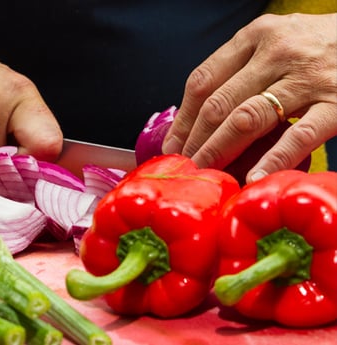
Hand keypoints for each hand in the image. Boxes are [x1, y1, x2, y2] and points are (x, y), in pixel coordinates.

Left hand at [162, 13, 336, 182]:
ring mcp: (307, 79)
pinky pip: (298, 135)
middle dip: (195, 140)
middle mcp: (277, 53)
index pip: (203, 80)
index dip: (183, 117)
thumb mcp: (278, 42)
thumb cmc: (321, 46)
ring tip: (207, 172)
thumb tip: (199, 115)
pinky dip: (273, 159)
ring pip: (247, 119)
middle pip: (218, 103)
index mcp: (256, 36)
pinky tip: (255, 177)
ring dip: (220, 150)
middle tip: (185, 165)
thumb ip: (242, 69)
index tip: (174, 143)